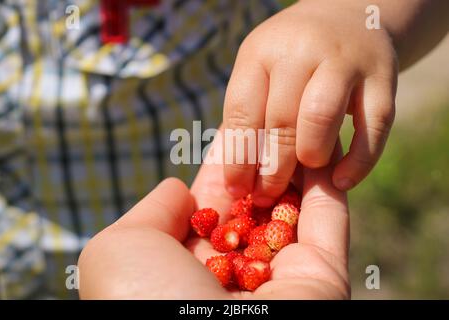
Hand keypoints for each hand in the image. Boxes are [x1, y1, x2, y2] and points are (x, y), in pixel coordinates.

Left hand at [78, 133, 349, 298]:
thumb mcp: (122, 248)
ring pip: (296, 207)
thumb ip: (153, 212)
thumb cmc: (147, 298)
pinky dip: (329, 185)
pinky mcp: (324, 278)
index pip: (216, 200)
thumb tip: (183, 193)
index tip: (238, 123)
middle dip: (266, 158)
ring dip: (300, 165)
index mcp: (192, 262)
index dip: (227, 160)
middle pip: (258, 200)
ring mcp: (283, 275)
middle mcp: (238, 269)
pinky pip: (329, 221)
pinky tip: (325, 147)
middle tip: (274, 112)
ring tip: (302, 120)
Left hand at [223, 0, 398, 205]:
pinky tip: (342, 181)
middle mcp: (301, 51)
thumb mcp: (261, 69)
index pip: (242, 112)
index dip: (238, 159)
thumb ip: (251, 114)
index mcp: (261, 52)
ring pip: (321, 117)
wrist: (347, 16)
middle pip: (281, 120)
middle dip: (272, 169)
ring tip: (305, 177)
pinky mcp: (383, 77)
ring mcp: (345, 61)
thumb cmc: (292, 58)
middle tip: (267, 197)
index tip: (237, 191)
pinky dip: (359, 161)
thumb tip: (238, 177)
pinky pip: (373, 127)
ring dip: (310, 157)